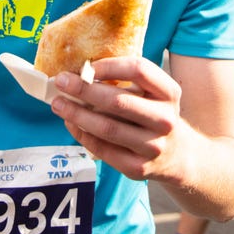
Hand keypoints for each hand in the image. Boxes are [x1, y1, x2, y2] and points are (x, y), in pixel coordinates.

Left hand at [50, 56, 187, 181]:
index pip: (139, 70)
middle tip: (60, 81)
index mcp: (169, 92)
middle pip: (118, 101)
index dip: (109, 65)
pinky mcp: (138, 168)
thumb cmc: (152, 113)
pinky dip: (82, 134)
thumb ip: (124, 80)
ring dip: (76, 114)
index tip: (86, 66)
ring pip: (107, 128)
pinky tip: (70, 123)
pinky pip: (103, 149)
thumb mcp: (151, 93)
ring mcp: (153, 146)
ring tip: (58, 103)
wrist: (176, 155)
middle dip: (84, 90)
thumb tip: (80, 72)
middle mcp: (165, 120)